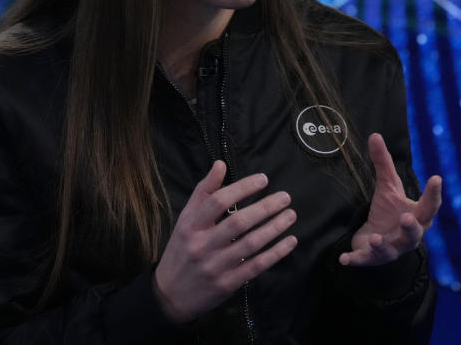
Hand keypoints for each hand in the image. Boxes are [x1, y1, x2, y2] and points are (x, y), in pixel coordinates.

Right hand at [153, 161, 297, 322]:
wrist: (169, 296)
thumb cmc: (181, 250)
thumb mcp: (185, 219)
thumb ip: (203, 192)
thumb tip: (220, 164)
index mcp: (191, 226)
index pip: (217, 201)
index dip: (242, 188)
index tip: (263, 179)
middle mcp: (202, 245)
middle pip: (237, 223)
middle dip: (264, 208)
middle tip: (285, 197)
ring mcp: (215, 266)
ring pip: (250, 245)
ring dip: (274, 228)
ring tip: (291, 215)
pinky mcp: (227, 284)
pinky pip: (255, 266)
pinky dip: (275, 253)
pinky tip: (290, 241)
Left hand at [339, 133, 442, 266]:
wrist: (377, 240)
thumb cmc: (389, 211)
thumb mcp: (387, 186)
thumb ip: (383, 163)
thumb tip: (375, 134)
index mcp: (417, 216)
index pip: (429, 206)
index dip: (433, 193)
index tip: (436, 177)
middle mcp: (407, 236)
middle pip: (414, 234)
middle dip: (411, 227)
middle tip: (407, 216)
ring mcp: (390, 249)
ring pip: (390, 250)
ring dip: (383, 245)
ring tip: (376, 238)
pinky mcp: (372, 258)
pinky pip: (364, 260)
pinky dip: (355, 260)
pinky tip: (343, 258)